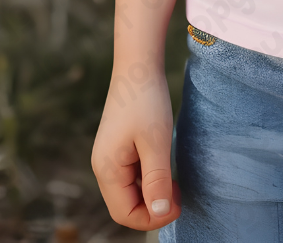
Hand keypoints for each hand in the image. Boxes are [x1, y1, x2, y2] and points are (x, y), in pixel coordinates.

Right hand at [91, 68, 181, 230]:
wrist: (138, 65)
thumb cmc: (146, 100)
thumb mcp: (156, 142)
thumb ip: (157, 181)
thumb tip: (161, 214)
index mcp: (107, 169)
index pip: (124, 214)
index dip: (152, 218)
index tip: (178, 205)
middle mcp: (103, 167)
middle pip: (125, 205)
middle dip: (152, 207)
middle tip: (179, 195)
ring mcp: (110, 156)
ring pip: (130, 191)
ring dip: (152, 194)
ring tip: (175, 183)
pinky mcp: (118, 147)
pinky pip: (132, 175)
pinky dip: (148, 179)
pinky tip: (164, 168)